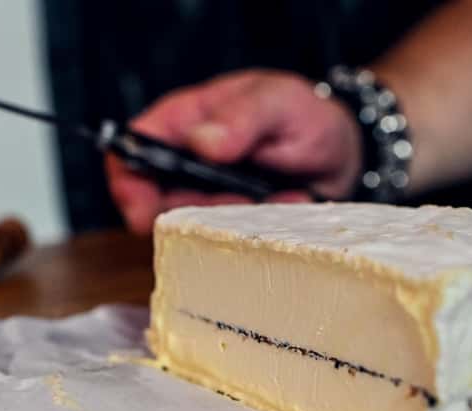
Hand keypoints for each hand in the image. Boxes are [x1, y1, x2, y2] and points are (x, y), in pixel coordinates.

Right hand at [105, 69, 362, 234]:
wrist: (343, 154)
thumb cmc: (303, 117)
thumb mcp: (278, 103)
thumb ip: (242, 116)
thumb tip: (202, 141)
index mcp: (185, 122)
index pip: (133, 148)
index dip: (128, 182)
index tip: (142, 213)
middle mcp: (187, 165)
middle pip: (155, 202)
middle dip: (190, 215)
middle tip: (239, 203)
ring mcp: (208, 200)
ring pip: (194, 230)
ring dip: (232, 223)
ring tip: (274, 197)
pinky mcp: (232, 228)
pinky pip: (229, 245)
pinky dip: (258, 235)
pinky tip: (290, 206)